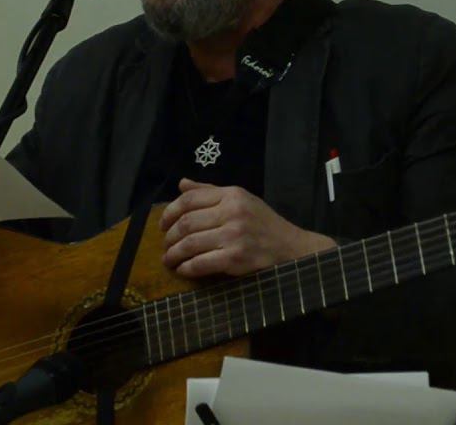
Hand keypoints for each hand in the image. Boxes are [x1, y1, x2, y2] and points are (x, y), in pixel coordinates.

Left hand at [159, 179, 335, 277]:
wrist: (293, 248)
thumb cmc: (266, 224)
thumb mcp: (242, 200)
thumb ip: (210, 191)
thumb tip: (181, 183)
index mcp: (232, 194)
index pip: (190, 199)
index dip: (169, 212)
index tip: (162, 225)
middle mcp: (232, 211)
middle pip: (186, 222)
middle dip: (169, 237)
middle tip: (165, 246)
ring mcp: (234, 235)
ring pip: (190, 243)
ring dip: (174, 254)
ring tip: (169, 260)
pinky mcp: (236, 258)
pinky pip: (201, 263)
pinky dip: (187, 268)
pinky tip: (183, 270)